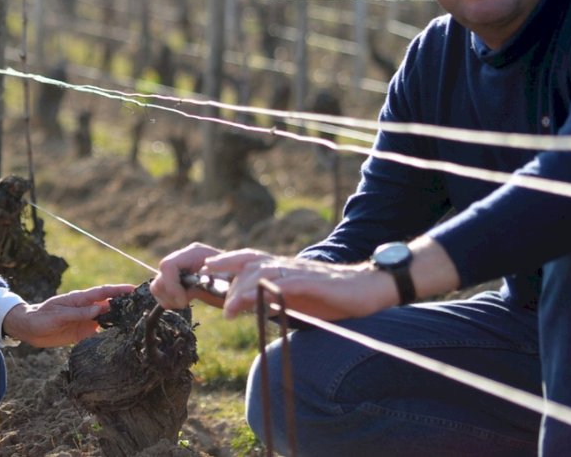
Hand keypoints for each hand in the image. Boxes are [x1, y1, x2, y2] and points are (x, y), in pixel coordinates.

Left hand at [1, 284, 136, 347]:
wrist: (28, 329)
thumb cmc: (41, 317)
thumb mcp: (58, 314)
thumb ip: (78, 313)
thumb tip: (99, 309)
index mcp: (81, 299)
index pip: (103, 292)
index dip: (119, 290)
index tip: (134, 289)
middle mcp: (87, 308)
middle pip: (110, 304)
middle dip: (126, 303)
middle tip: (144, 305)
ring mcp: (86, 321)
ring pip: (108, 319)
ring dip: (121, 319)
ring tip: (138, 322)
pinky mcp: (83, 333)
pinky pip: (100, 333)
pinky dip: (110, 334)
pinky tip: (121, 338)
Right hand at [149, 242, 269, 308]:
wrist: (242, 285)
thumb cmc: (240, 281)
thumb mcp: (230, 280)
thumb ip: (212, 280)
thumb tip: (199, 283)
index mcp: (195, 253)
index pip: (168, 265)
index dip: (171, 285)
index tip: (185, 300)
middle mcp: (183, 258)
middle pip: (159, 277)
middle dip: (170, 294)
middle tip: (186, 302)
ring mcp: (178, 270)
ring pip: (157, 285)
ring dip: (168, 298)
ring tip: (185, 302)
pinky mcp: (177, 282)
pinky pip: (161, 292)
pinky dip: (169, 301)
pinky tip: (184, 302)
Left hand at [213, 255, 391, 319]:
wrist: (367, 289)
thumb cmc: (332, 297)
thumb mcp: (298, 300)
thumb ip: (277, 301)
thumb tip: (256, 308)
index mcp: (281, 268)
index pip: (247, 259)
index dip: (224, 261)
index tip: (203, 269)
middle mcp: (285, 265)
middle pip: (247, 260)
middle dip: (224, 271)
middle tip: (208, 291)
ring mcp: (297, 271)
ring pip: (260, 271)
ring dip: (241, 289)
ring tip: (229, 311)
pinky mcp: (310, 281)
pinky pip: (283, 283)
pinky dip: (266, 291)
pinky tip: (255, 301)